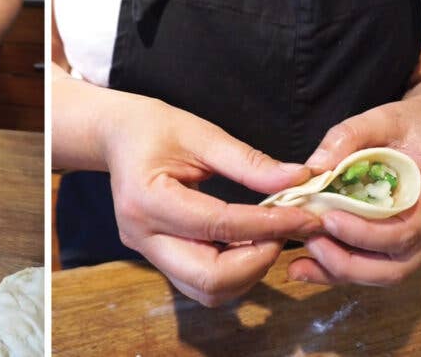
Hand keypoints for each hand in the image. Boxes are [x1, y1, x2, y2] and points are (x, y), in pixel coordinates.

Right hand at [103, 97, 321, 306]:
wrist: (116, 138)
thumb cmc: (154, 128)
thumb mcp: (201, 134)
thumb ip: (248, 162)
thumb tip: (298, 180)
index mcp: (147, 200)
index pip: (218, 226)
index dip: (268, 225)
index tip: (305, 217)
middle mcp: (142, 236)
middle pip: (209, 278)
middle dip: (258, 261)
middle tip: (285, 232)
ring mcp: (146, 253)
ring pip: (206, 291)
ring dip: (247, 273)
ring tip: (267, 237)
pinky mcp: (156, 259)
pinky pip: (199, 284)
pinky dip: (232, 273)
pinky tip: (246, 243)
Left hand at [288, 98, 420, 285]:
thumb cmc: (403, 125)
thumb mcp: (380, 117)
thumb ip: (348, 137)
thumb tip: (313, 168)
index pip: (407, 230)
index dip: (367, 233)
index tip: (328, 218)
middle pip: (396, 267)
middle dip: (350, 263)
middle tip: (311, 241)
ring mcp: (412, 240)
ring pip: (382, 276)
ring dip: (339, 273)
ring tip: (299, 261)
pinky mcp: (390, 246)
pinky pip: (366, 270)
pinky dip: (333, 273)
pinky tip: (299, 268)